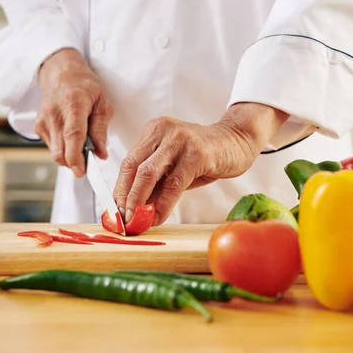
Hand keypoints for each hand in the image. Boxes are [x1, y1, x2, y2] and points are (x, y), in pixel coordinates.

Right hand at [35, 48, 113, 176]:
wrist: (62, 75)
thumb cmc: (86, 88)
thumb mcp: (103, 104)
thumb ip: (101, 130)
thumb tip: (101, 154)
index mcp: (73, 104)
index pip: (72, 136)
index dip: (76, 157)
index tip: (82, 171)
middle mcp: (54, 113)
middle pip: (60, 150)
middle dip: (74, 162)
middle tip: (88, 161)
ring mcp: (43, 120)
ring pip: (55, 152)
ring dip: (69, 155)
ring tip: (81, 142)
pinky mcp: (38, 127)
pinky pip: (52, 147)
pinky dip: (63, 148)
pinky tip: (70, 136)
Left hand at [113, 103, 287, 225]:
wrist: (237, 142)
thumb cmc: (204, 156)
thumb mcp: (175, 167)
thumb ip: (156, 184)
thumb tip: (134, 210)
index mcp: (153, 131)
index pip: (128, 162)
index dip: (119, 189)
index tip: (116, 212)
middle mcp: (163, 131)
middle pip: (133, 166)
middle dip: (125, 197)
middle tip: (123, 220)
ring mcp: (179, 140)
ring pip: (148, 173)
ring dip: (139, 201)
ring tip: (137, 221)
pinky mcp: (196, 153)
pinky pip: (174, 183)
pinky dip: (163, 204)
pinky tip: (158, 217)